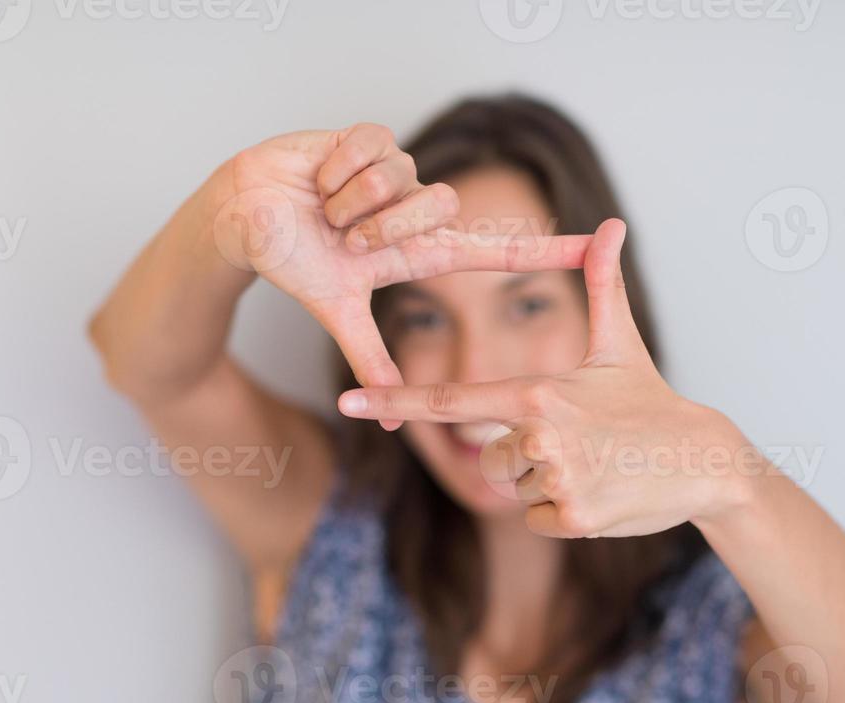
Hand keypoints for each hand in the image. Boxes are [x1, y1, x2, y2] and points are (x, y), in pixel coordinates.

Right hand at [209, 123, 592, 425]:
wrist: (242, 220)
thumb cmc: (290, 261)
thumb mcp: (337, 312)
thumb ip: (370, 360)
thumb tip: (393, 424)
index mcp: (418, 252)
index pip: (496, 252)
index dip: (547, 250)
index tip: (602, 242)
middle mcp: (415, 211)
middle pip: (440, 211)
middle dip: (380, 230)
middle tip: (344, 237)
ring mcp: (395, 173)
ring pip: (403, 180)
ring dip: (352, 202)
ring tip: (326, 208)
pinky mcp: (370, 137)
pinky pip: (372, 148)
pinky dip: (336, 169)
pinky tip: (318, 176)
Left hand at [335, 219, 752, 536]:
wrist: (706, 463)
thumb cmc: (652, 402)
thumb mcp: (622, 345)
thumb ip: (602, 287)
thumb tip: (609, 224)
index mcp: (539, 392)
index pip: (451, 399)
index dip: (394, 400)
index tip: (347, 401)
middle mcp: (540, 434)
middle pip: (491, 458)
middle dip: (524, 458)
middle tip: (576, 447)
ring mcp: (556, 477)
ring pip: (514, 491)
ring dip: (545, 486)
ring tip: (592, 467)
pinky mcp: (573, 518)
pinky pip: (535, 519)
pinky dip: (561, 514)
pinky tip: (599, 494)